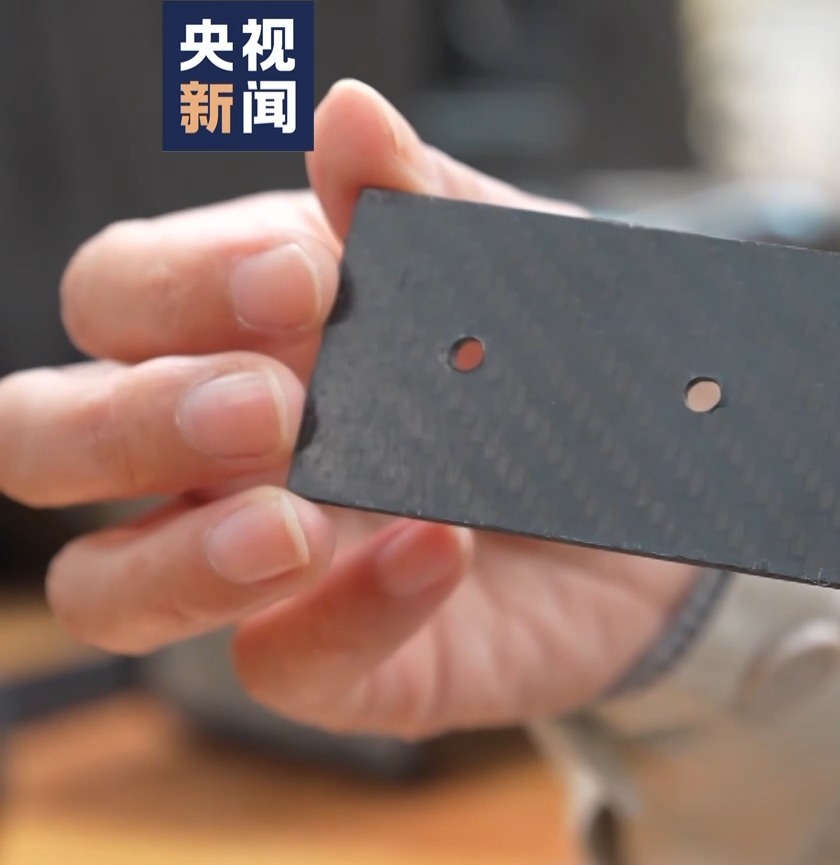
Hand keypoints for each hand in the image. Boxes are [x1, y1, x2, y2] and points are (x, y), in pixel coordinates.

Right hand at [0, 81, 699, 736]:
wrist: (669, 504)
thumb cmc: (559, 369)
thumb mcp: (515, 271)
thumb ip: (426, 205)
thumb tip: (351, 116)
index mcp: (229, 327)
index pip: (119, 297)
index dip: (180, 287)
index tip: (304, 278)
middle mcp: (208, 454)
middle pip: (45, 438)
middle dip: (135, 419)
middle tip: (269, 406)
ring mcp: (261, 569)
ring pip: (104, 588)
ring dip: (181, 559)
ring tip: (297, 524)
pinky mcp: (341, 663)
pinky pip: (282, 666)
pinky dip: (352, 611)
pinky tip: (438, 553)